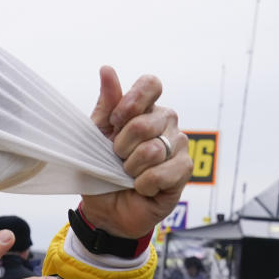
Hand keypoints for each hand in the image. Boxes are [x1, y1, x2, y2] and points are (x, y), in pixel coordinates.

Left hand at [82, 66, 192, 237]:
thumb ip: (105, 105)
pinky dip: (144, 184)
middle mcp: (166, 122)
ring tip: (128, 176)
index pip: (151, 84)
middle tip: (117, 159)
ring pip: (153, 150)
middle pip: (146, 121)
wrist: (105, 209)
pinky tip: (141, 188)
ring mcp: (179, 145)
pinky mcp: (185, 170)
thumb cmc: (100, 170)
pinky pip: (164, 172)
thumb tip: (107, 69)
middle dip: (122, 146)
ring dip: (131, 169)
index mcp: (144, 109)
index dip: (131, 102)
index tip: (115, 123)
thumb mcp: (93, 137)